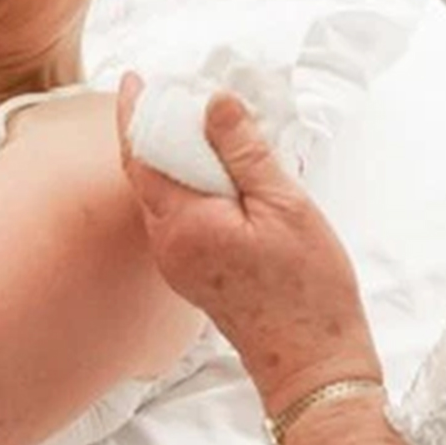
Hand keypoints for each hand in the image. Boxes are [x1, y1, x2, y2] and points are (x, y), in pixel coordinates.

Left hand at [117, 73, 381, 413]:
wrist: (312, 364)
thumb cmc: (306, 290)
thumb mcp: (283, 204)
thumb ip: (243, 150)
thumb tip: (214, 102)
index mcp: (183, 224)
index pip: (141, 156)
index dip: (135, 114)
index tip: (133, 81)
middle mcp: (167, 245)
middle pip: (144, 174)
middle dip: (151, 130)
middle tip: (170, 93)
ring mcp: (175, 262)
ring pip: (159, 195)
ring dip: (169, 157)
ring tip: (193, 123)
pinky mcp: (190, 272)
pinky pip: (175, 214)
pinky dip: (184, 184)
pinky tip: (211, 170)